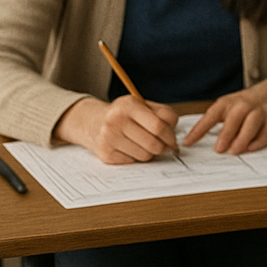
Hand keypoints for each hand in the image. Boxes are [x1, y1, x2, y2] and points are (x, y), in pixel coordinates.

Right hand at [54, 95, 180, 163]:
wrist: (92, 121)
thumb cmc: (125, 114)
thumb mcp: (145, 106)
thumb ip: (165, 115)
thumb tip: (174, 138)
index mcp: (128, 105)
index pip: (158, 126)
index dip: (170, 136)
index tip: (173, 140)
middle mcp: (115, 120)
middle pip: (153, 144)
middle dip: (164, 147)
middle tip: (164, 146)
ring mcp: (108, 138)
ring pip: (145, 156)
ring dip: (150, 153)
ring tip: (143, 143)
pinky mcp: (105, 154)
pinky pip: (133, 162)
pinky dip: (136, 157)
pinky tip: (130, 147)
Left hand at [183, 82, 266, 153]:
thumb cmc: (244, 105)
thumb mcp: (226, 107)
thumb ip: (213, 122)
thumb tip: (195, 140)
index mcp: (227, 103)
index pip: (211, 116)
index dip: (199, 130)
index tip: (188, 142)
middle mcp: (244, 105)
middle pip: (234, 119)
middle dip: (226, 135)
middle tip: (219, 149)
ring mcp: (260, 112)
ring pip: (251, 125)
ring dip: (242, 139)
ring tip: (234, 150)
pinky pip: (266, 132)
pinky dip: (258, 142)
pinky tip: (250, 148)